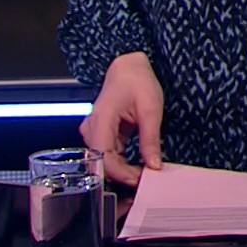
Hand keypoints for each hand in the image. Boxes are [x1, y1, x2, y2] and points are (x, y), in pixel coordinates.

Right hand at [80, 51, 163, 187]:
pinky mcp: (102, 134)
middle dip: (123, 175)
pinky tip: (138, 168)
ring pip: (105, 161)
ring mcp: (95, 132)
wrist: (128, 66)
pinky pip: (109, 155)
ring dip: (123, 171)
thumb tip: (154, 165)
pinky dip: (123, 163)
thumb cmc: (137, 81)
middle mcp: (92, 128)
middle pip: (102, 162)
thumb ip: (150, 139)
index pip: (103, 157)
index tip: (140, 180)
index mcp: (101, 119)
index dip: (121, 173)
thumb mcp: (150, 109)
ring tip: (144, 176)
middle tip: (146, 181)